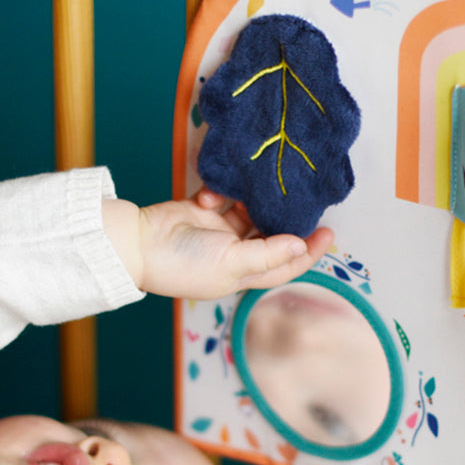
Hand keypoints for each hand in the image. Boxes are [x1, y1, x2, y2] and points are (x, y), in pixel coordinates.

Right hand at [103, 195, 332, 298]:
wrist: (136, 244)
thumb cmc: (183, 263)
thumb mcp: (232, 263)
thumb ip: (268, 255)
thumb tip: (301, 246)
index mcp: (245, 275)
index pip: (287, 264)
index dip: (310, 251)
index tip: (328, 232)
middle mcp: (236, 254)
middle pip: (272, 235)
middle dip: (284, 219)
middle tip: (299, 197)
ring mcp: (219, 232)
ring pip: (249, 211)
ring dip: (252, 200)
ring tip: (255, 189)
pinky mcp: (202, 211)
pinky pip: (223, 196)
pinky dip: (222, 192)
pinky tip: (213, 194)